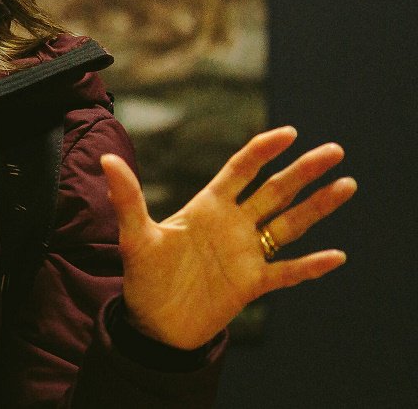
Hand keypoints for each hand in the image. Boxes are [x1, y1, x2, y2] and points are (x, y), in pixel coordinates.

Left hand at [105, 127, 355, 349]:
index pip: (241, 170)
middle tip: (335, 150)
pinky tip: (337, 256)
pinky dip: (311, 266)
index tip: (289, 132)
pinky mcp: (253, 284)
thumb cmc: (143, 276)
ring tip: (347, 184)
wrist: (154, 323)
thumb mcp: (135, 235)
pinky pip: (288, 272)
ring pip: (290, 224)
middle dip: (303, 171)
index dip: (263, 150)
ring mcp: (247, 253)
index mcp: (207, 206)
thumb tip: (106, 160)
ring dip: (318, 207)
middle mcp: (233, 225)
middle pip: (275, 191)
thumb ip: (127, 198)